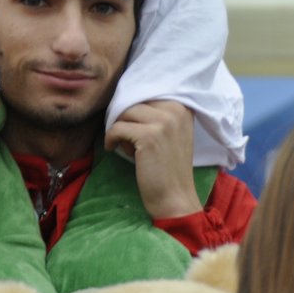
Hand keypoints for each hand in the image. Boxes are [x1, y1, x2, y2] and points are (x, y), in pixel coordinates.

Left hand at [105, 100, 201, 219]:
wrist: (174, 198)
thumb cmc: (167, 169)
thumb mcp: (170, 134)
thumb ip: (157, 115)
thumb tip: (125, 101)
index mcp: (182, 107)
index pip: (147, 93)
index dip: (133, 109)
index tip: (130, 126)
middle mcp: (176, 110)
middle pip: (134, 101)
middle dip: (125, 118)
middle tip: (126, 139)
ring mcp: (163, 122)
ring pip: (124, 112)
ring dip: (118, 128)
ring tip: (124, 145)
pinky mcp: (148, 136)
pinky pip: (117, 128)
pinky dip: (110, 138)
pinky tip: (113, 149)